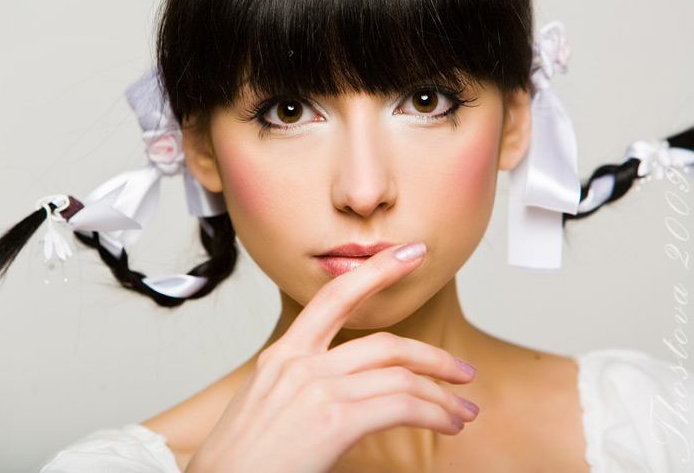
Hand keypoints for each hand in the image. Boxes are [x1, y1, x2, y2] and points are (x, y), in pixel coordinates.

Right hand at [185, 242, 478, 472]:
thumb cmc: (243, 458)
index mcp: (282, 355)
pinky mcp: (334, 419)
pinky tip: (447, 425)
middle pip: (385, 342)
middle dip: (433, 356)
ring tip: (462, 410)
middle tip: (461, 370)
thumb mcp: (266, 405)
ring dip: (441, 393)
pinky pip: (402, 405)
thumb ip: (304, 387)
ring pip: (400, 373)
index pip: (335, 296)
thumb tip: (349, 396)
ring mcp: (317, 388)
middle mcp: (300, 363)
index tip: (407, 254)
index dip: (376, 270)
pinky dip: (434, 413)